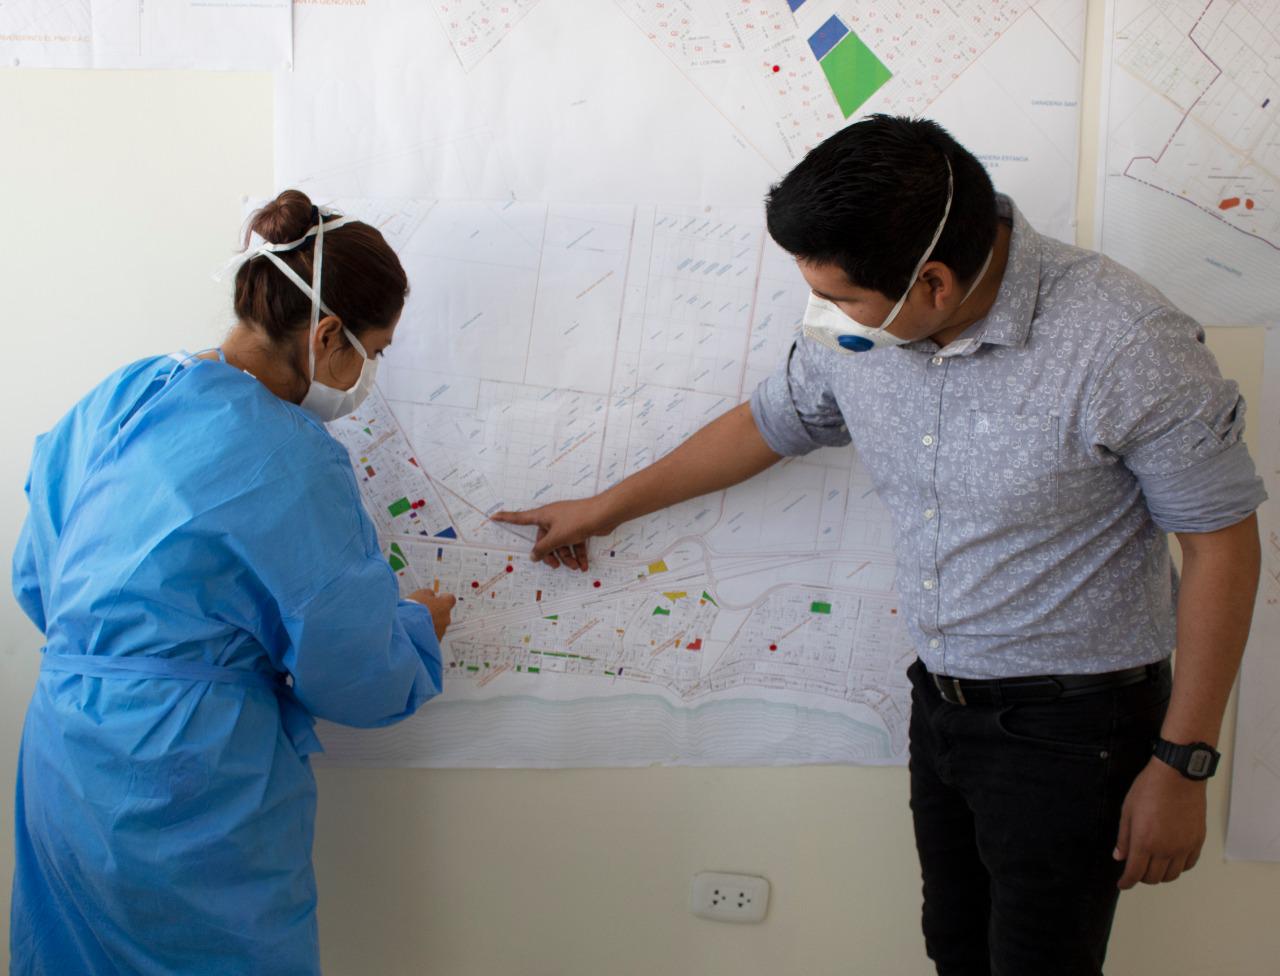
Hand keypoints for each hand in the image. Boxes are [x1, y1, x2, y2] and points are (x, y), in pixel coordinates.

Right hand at [409, 589, 455, 640]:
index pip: (450, 599)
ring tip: (418, 623)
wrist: (406, 628)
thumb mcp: (420, 594)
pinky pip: (434, 635)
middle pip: (444, 613)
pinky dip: (428, 633)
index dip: (444, 598)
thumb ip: (429, 593)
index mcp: (444, 605)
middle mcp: (446, 619)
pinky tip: (417, 631)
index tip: (439, 598)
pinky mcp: (435, 641)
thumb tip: (432, 595)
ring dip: (431, 623)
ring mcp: (441, 631)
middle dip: (436, 612)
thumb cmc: (413, 610)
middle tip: (424, 612)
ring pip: (439, 625)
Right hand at [491, 496, 612, 570]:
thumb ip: (544, 548)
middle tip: (556, 566)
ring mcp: (565, 523)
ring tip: (575, 567)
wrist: (603, 514)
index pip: (520, 517)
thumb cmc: (577, 521)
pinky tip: (583, 565)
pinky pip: (573, 543)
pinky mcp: (578, 528)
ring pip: (561, 543)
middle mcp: (552, 518)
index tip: (493, 516)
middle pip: (545, 539)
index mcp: (543, 516)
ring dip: (567, 557)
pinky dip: (578, 554)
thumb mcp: (557, 538)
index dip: (506, 518)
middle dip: (551, 554)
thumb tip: (533, 556)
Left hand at [1114, 757, 1206, 889]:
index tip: (1123, 884)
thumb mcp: (1127, 811)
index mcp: (1145, 842)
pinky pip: (1188, 865)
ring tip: (1153, 867)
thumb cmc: (1149, 789)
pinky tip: (1171, 861)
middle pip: (1153, 877)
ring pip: (1172, 875)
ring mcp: (1184, 847)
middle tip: (1135, 871)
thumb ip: (1123, 838)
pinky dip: (1178, 868)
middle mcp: (1166, 849)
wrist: (1178, 775)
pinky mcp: (1197, 841)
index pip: (1135, 873)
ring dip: (1160, 875)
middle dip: (1141, 877)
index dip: (1126, 882)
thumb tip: (1120, 857)